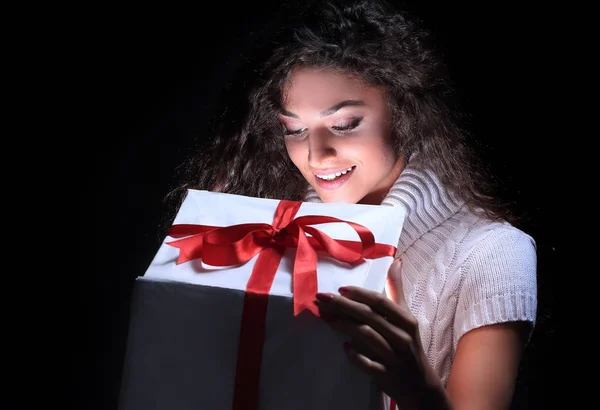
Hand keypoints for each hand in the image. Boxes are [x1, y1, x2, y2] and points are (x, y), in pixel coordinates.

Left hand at [315, 259, 445, 408]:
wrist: (420, 386)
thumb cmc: (409, 346)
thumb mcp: (407, 318)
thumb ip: (397, 291)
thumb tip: (396, 262)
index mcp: (406, 321)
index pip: (381, 302)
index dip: (360, 294)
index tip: (340, 289)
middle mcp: (401, 337)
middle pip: (369, 316)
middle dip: (343, 306)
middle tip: (321, 299)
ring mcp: (394, 357)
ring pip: (366, 337)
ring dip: (343, 325)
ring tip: (326, 318)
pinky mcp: (386, 375)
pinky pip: (367, 364)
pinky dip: (354, 355)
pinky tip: (344, 347)